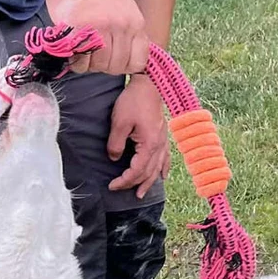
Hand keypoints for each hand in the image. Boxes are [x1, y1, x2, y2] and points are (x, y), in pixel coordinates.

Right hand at [45, 0, 150, 75]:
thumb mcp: (125, 11)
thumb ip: (132, 36)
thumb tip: (135, 64)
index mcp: (135, 22)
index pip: (138, 62)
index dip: (125, 65)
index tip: (115, 59)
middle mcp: (121, 24)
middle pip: (117, 66)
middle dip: (104, 65)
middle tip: (94, 52)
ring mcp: (101, 26)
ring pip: (100, 66)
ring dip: (89, 63)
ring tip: (84, 48)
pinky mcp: (80, 29)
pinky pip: (81, 61)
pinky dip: (76, 61)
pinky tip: (75, 49)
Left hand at [106, 75, 169, 198]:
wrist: (149, 84)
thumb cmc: (134, 101)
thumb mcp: (119, 122)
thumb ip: (116, 143)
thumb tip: (113, 158)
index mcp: (149, 145)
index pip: (136, 171)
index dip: (124, 181)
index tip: (111, 185)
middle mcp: (159, 147)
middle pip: (147, 173)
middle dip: (133, 184)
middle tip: (119, 190)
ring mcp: (163, 142)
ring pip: (157, 169)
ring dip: (149, 182)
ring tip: (141, 194)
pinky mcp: (163, 136)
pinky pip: (165, 158)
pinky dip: (163, 169)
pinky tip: (162, 177)